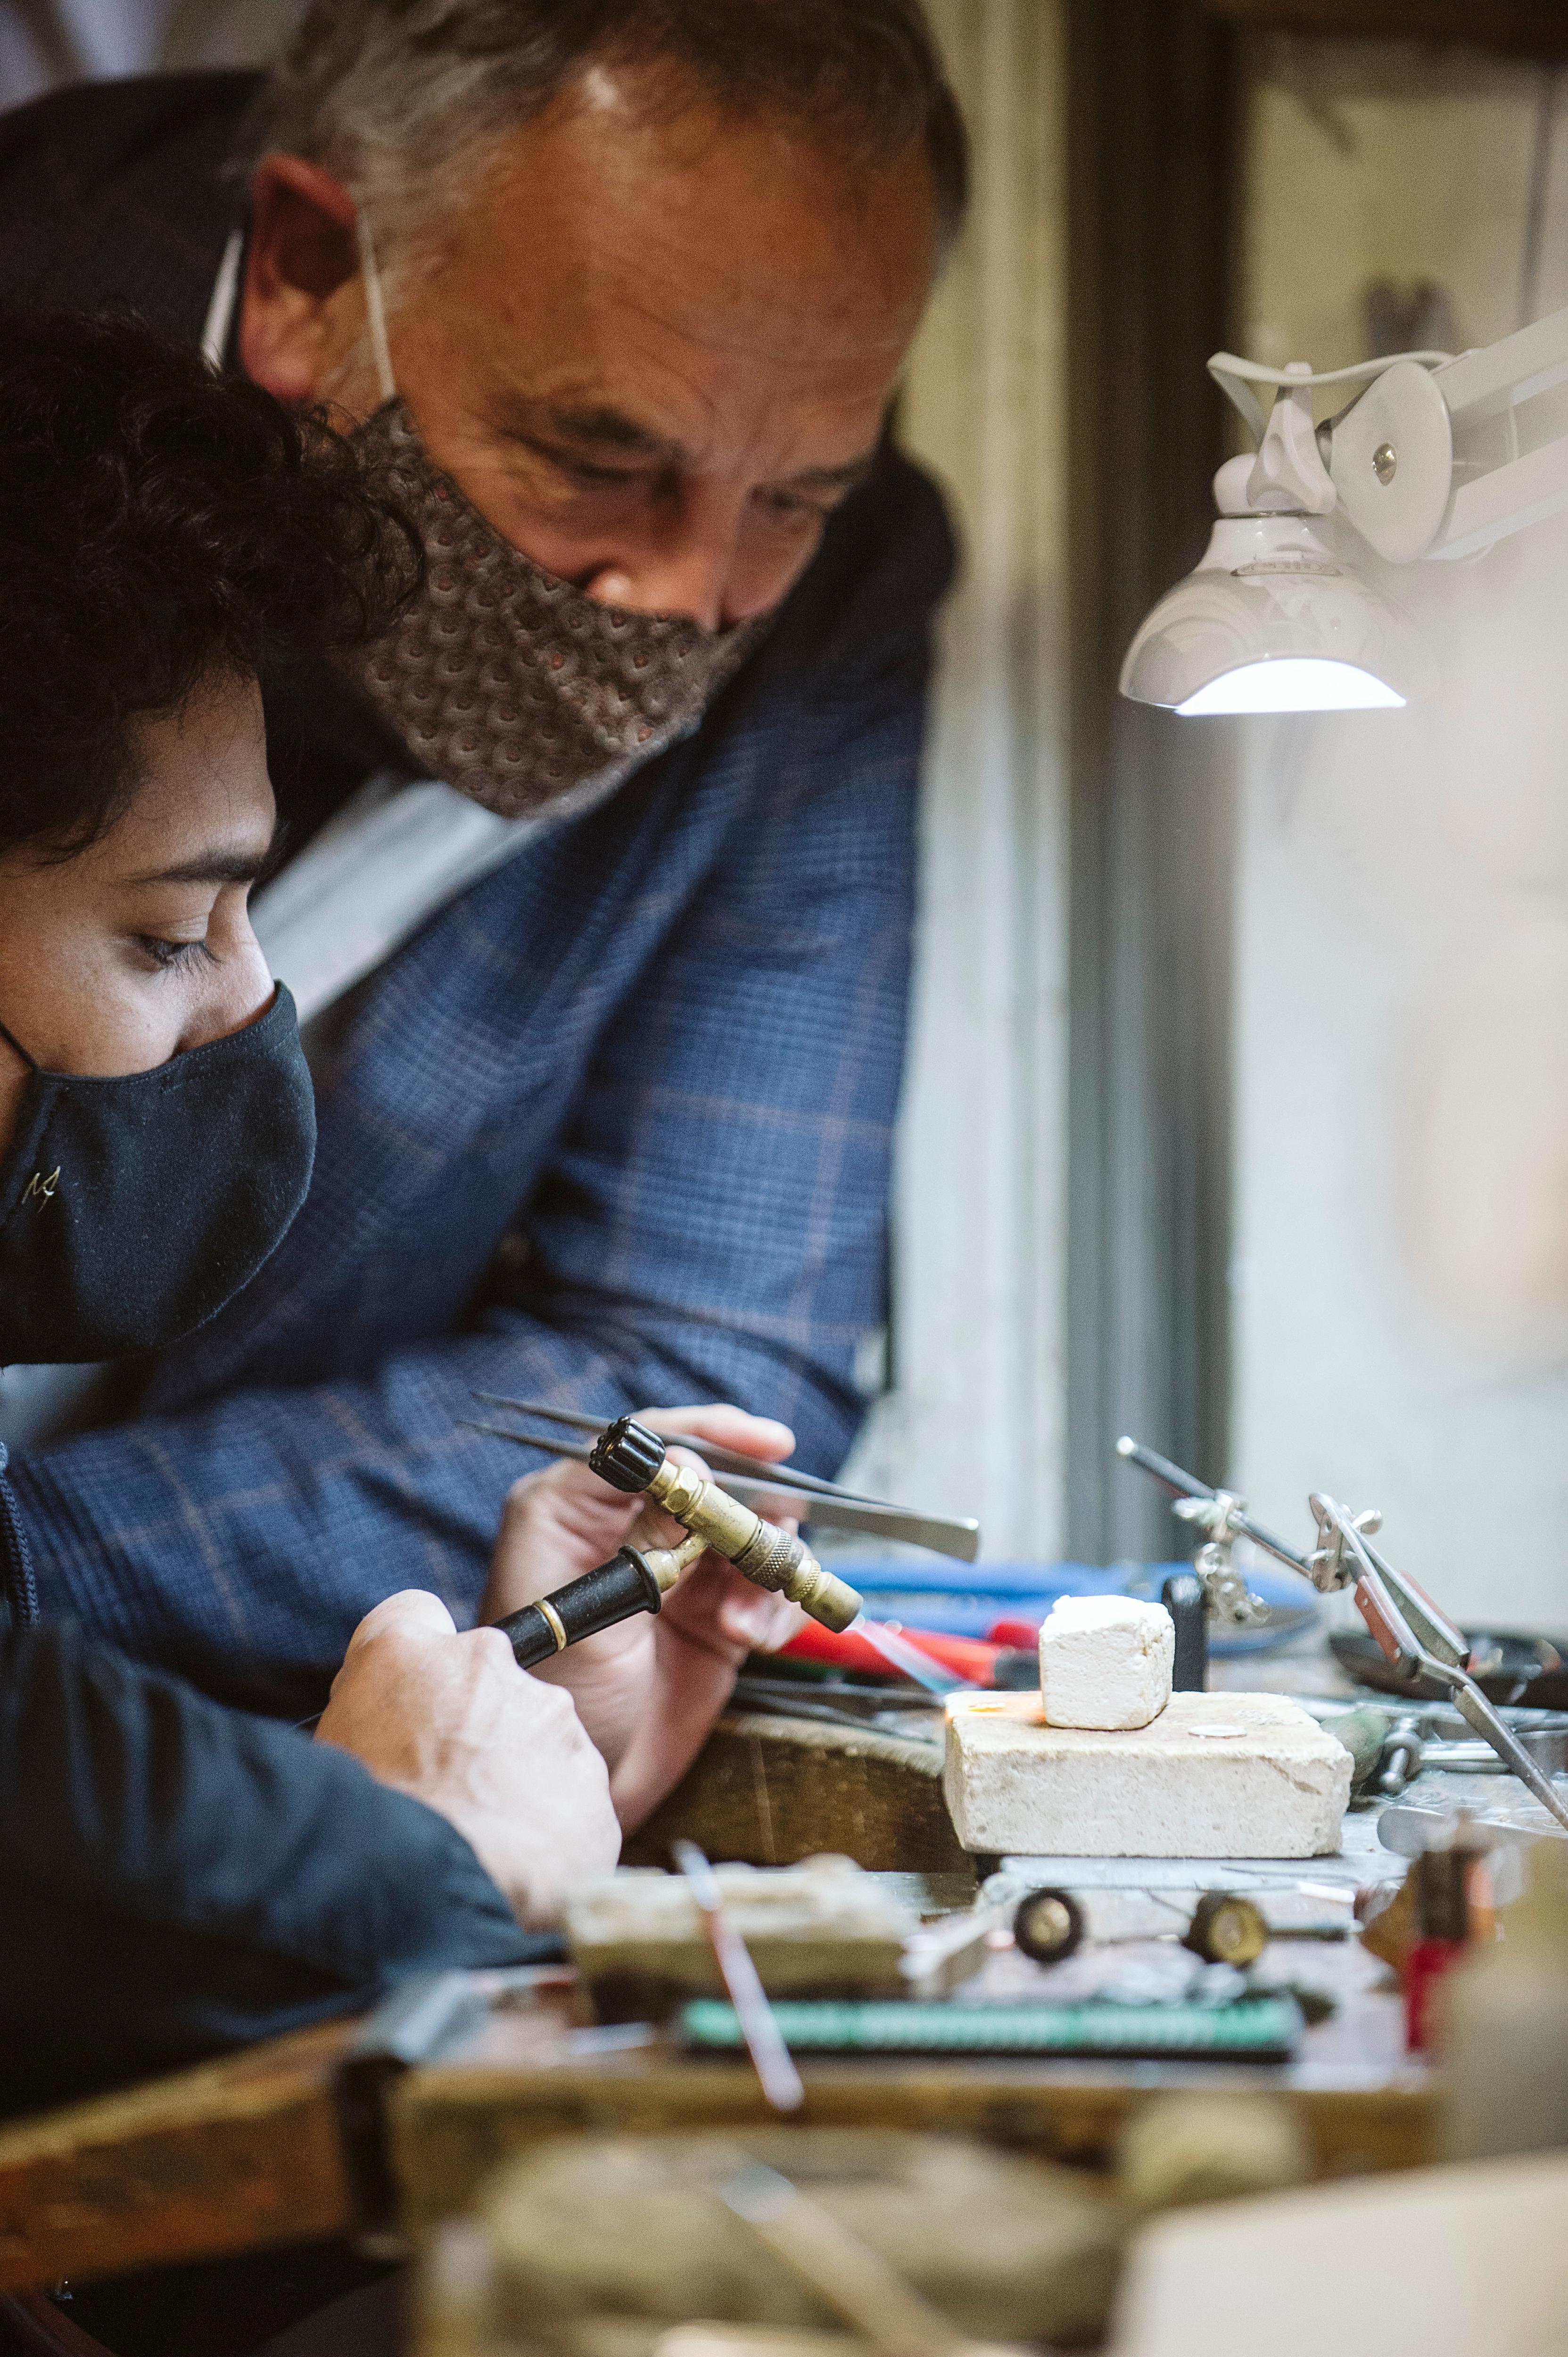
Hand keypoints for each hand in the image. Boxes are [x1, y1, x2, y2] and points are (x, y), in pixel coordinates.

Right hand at [315, 1590, 619, 1928]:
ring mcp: (547, 1714)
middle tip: (447, 1789)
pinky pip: (571, 1792)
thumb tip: (387, 1713)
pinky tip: (518, 1859)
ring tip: (482, 1834)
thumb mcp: (329, 1751)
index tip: (419, 1696)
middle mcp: (484, 1664)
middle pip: (485, 1680)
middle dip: (473, 1725)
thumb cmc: (366, 1830)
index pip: (414, 1615)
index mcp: (404, 1654)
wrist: (433, 1895)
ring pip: (536, 1734)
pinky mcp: (589, 1770)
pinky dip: (551, 1821)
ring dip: (517, 1774)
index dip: (417, 1658)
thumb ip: (366, 1709)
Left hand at [479, 1404, 807, 1830]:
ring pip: (751, 1529)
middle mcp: (628, 1528)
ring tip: (739, 1623)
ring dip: (763, 1567)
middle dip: (749, 1510)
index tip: (769, 1445)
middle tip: (766, 1545)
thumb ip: (641, 1538)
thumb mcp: (592, 1612)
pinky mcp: (716, 1614)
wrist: (579, 1789)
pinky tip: (747, 1639)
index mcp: (573, 1508)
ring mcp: (678, 1570)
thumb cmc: (555, 1703)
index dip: (711, 1434)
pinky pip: (768, 1586)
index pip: (646, 1445)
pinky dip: (772, 1606)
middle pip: (713, 1479)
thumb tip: (688, 1461)